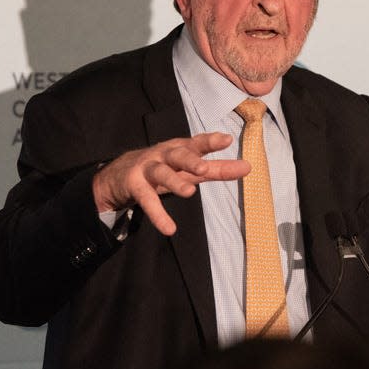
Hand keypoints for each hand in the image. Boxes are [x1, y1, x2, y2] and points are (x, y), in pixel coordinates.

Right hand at [93, 132, 250, 235]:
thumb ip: (217, 169)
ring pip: (162, 173)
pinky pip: (146, 199)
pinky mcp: (135, 184)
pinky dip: (158, 214)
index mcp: (180, 149)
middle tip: (204, 168)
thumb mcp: (189, 169)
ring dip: (175, 182)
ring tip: (189, 192)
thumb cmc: (163, 168)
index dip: (210, 141)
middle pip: (178, 154)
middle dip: (191, 160)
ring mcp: (148, 168)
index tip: (227, 140)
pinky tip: (169, 228)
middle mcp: (164, 155)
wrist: (120, 175)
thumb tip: (248, 167)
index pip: (197, 144)